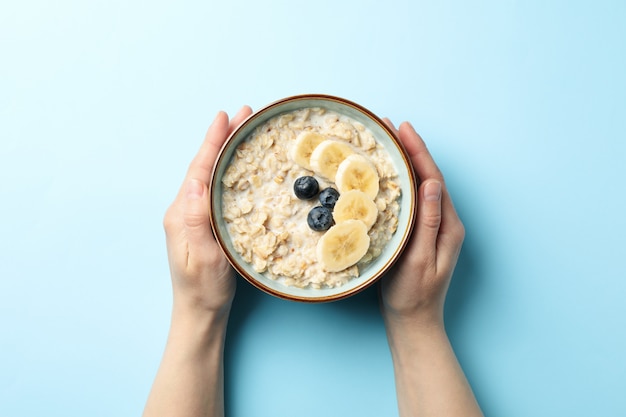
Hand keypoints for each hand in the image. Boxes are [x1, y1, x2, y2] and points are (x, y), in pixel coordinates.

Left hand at [163, 106, 252, 314]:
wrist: (200, 312)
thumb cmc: (204, 289)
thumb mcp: (203, 257)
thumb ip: (197, 220)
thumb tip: (194, 183)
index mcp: (182, 214)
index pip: (199, 169)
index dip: (213, 141)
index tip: (225, 116)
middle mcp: (184, 210)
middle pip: (204, 165)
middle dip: (222, 137)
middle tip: (244, 113)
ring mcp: (193, 216)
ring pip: (210, 174)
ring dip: (225, 150)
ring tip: (243, 130)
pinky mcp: (203, 223)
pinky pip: (215, 187)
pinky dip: (227, 169)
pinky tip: (239, 165)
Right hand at [380, 120, 465, 325]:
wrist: (413, 322)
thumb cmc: (413, 296)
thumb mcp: (418, 260)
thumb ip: (427, 222)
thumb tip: (429, 184)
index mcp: (447, 225)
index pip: (432, 179)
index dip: (418, 152)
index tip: (402, 128)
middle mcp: (444, 222)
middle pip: (428, 176)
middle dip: (411, 149)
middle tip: (389, 126)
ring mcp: (433, 227)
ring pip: (420, 185)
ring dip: (406, 161)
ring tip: (388, 141)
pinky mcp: (421, 233)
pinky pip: (412, 199)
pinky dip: (401, 180)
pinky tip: (388, 174)